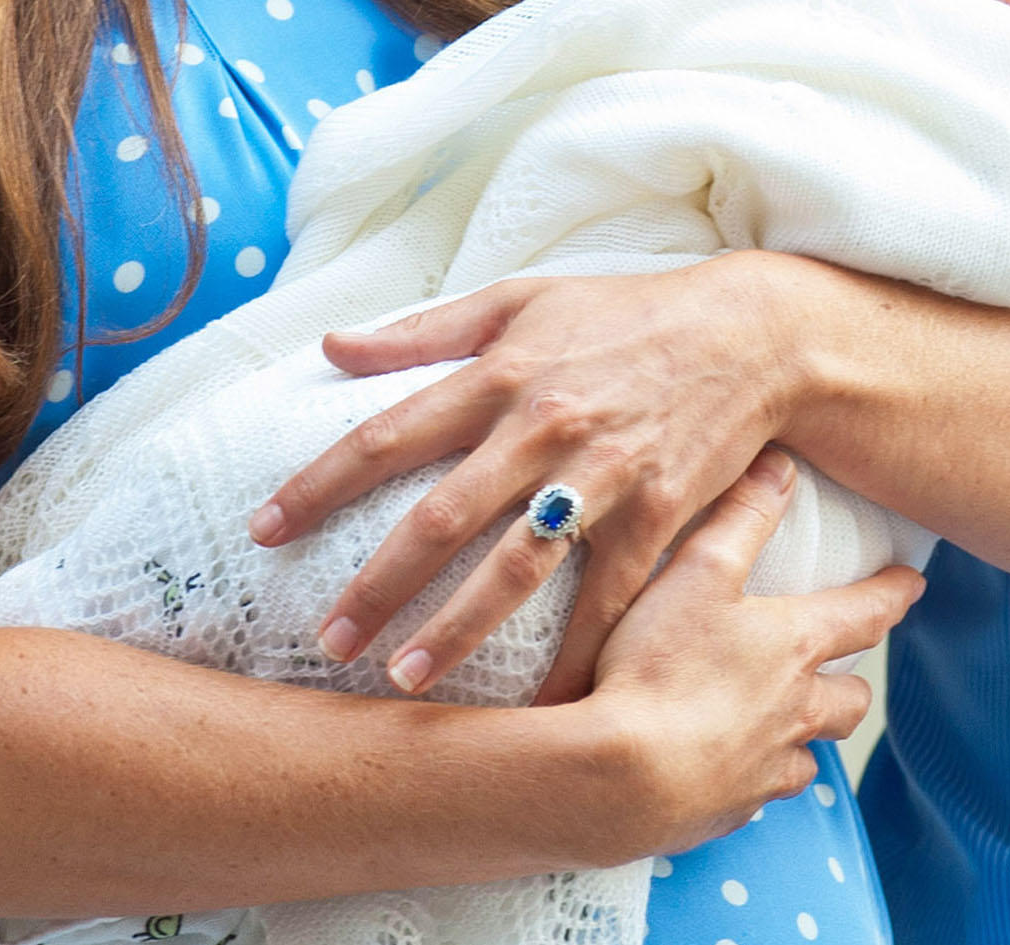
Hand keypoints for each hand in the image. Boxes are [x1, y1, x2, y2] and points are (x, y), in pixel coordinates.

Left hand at [251, 261, 815, 701]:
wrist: (746, 334)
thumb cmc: (622, 315)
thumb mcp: (522, 300)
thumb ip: (423, 329)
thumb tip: (330, 348)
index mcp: (500, 371)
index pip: (388, 432)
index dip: (319, 484)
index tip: (263, 531)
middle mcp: (542, 425)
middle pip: (441, 516)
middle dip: (376, 585)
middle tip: (326, 641)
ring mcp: (601, 476)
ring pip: (514, 568)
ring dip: (455, 632)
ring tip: (403, 684)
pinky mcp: (655, 518)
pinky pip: (603, 603)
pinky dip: (571, 660)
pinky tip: (536, 709)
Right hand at [576, 456, 918, 858]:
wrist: (621, 778)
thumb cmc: (660, 665)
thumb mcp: (699, 570)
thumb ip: (743, 514)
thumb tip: (782, 464)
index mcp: (796, 647)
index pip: (866, 615)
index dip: (893, 595)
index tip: (914, 584)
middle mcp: (796, 712)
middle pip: (851, 702)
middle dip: (854, 683)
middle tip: (844, 667)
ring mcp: (766, 770)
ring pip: (811, 755)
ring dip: (806, 735)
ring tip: (785, 721)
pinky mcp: (732, 812)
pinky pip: (762, 792)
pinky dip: (756, 776)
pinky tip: (729, 766)